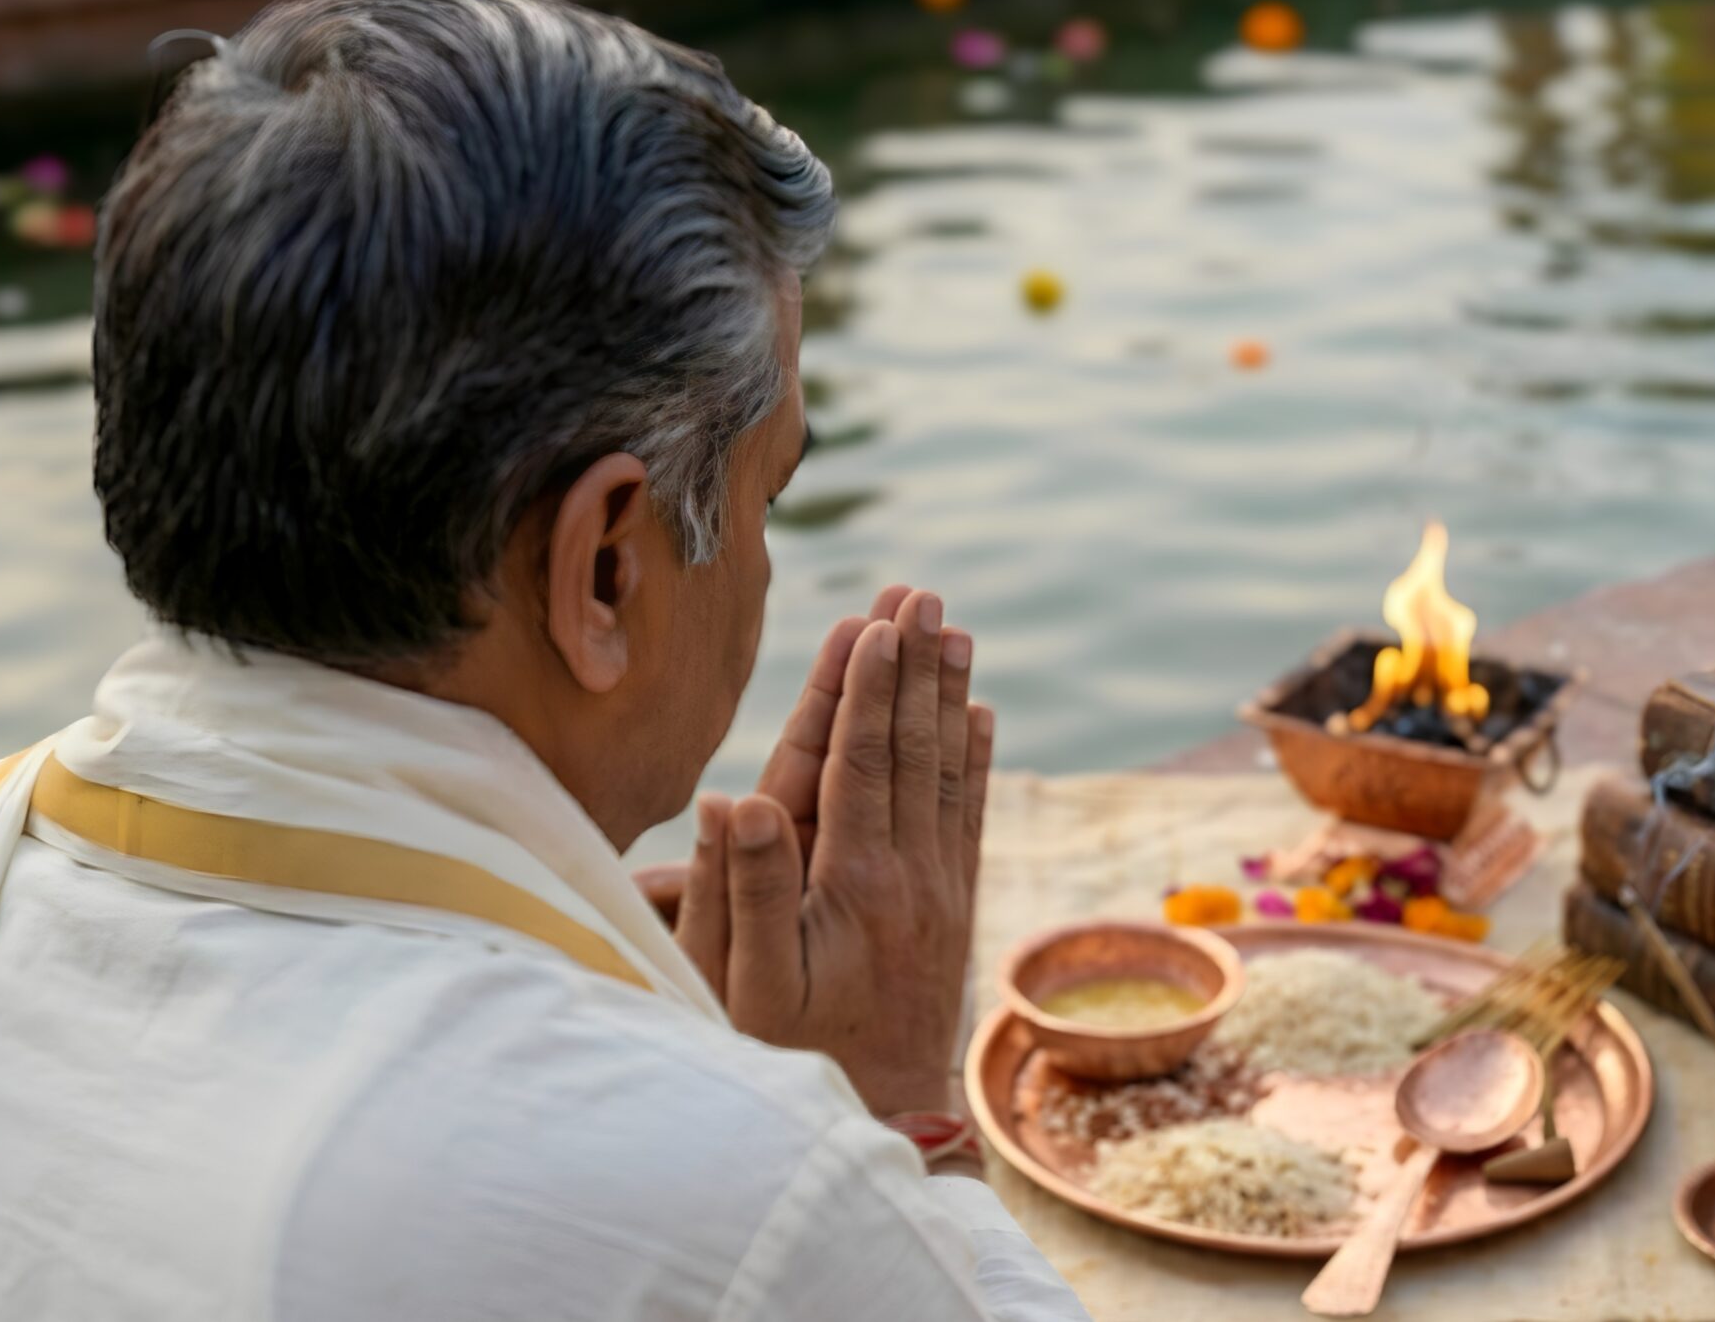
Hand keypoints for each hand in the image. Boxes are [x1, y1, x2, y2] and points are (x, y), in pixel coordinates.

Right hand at [676, 587, 992, 1115]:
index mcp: (855, 881)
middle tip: (924, 596)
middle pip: (915, 749)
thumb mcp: (746, 983)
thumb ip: (739, 891)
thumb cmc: (788, 1053)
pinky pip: (969, 816)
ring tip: (958, 632)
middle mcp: (911, 875)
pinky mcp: (954, 907)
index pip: (862, 760)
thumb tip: (732, 799)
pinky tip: (983, 717)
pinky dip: (976, 760)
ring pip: (950, 773)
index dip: (870, 687)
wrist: (881, 1119)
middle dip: (917, 668)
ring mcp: (941, 890)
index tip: (877, 620)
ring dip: (952, 697)